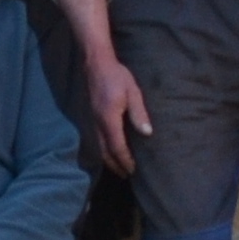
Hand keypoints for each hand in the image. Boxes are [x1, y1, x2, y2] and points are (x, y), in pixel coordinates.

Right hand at [78, 48, 152, 175]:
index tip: (133, 170)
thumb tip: (147, 133)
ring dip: (109, 160)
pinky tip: (110, 151)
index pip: (117, 147)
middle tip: (127, 175)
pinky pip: (96, 140)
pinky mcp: (91, 117)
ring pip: (98, 147)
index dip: (125, 160)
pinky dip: (104, 151)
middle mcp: (98, 124)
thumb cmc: (117, 76)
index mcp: (109, 119)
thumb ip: (139, 113)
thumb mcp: (133, 92)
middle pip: (105, 152)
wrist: (96, 63)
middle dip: (116, 165)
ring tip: (119, 168)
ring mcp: (92, 121)